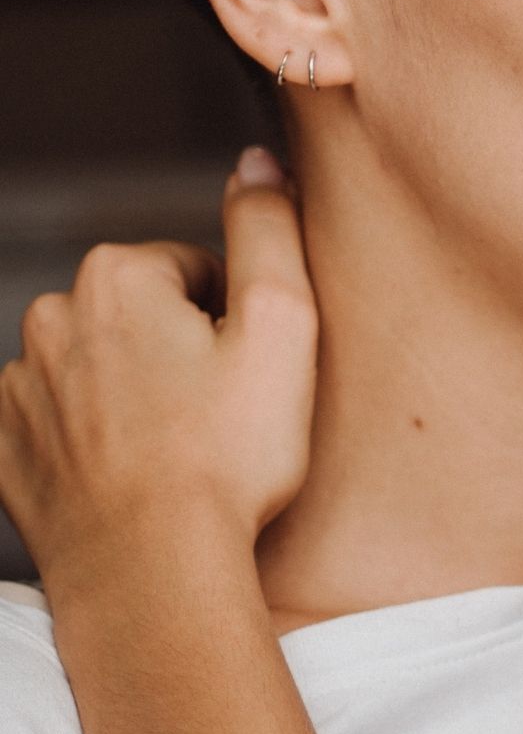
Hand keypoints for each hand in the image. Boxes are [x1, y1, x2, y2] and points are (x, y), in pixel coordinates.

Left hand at [0, 148, 317, 591]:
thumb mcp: (283, 324)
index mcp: (116, 277)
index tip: (250, 373)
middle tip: (224, 413)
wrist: (151, 571)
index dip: (238, 320)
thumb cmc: (227, 452)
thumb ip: (269, 228)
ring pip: (101, 368)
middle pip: (144, 314)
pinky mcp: (7, 453)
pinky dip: (99, 442)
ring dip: (141, 395)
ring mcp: (19, 390)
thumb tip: (257, 162)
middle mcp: (50, 319)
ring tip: (184, 450)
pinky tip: (138, 475)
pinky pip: (62, 425)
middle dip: (184, 351)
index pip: (197, 269)